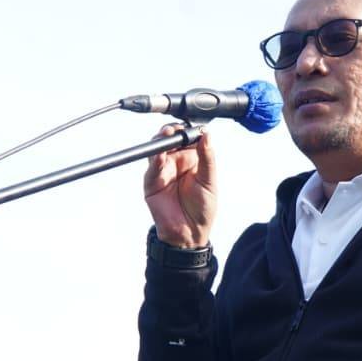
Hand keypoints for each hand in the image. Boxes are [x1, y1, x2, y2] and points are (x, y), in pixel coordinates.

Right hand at [143, 125, 215, 247]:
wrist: (189, 233)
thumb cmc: (202, 209)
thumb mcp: (209, 181)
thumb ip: (207, 158)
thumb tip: (207, 134)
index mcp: (192, 159)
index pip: (187, 137)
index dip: (188, 130)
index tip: (193, 127)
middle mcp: (176, 161)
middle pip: (170, 139)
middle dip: (172, 131)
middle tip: (176, 129)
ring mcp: (163, 170)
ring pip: (158, 148)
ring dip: (161, 140)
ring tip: (167, 135)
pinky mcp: (151, 181)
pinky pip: (152, 167)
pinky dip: (155, 159)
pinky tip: (160, 155)